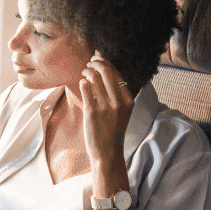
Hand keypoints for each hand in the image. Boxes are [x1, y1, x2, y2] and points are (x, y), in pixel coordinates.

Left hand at [79, 52, 134, 169]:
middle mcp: (119, 102)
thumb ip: (117, 95)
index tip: (98, 57)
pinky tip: (82, 83)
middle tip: (89, 62)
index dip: (106, 62)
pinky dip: (83, 82)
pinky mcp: (92, 112)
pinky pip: (86, 88)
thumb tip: (105, 72)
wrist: (107, 152)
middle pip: (106, 71)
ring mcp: (106, 107)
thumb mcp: (122, 112)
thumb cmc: (112, 131)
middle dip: (96, 62)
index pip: (117, 74)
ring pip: (95, 77)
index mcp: (128, 100)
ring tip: (84, 72)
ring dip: (87, 70)